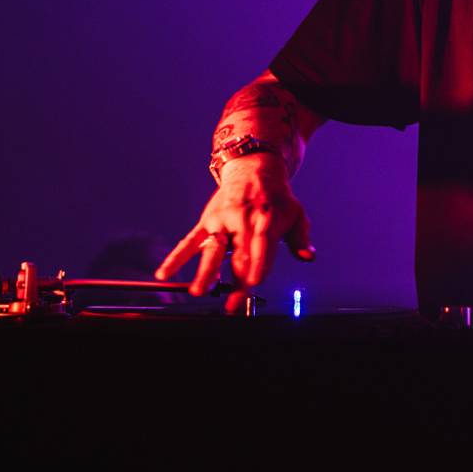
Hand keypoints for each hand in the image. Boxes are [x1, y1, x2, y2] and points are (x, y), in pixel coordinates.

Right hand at [155, 153, 313, 313]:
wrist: (253, 167)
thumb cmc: (277, 197)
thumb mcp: (295, 213)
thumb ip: (300, 238)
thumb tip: (308, 256)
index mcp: (266, 220)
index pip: (262, 247)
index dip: (259, 265)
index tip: (254, 283)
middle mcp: (243, 220)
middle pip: (239, 254)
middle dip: (236, 280)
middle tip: (232, 304)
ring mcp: (222, 220)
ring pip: (213, 249)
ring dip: (206, 271)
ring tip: (198, 291)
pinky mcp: (207, 221)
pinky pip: (190, 240)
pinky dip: (177, 257)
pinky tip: (164, 274)